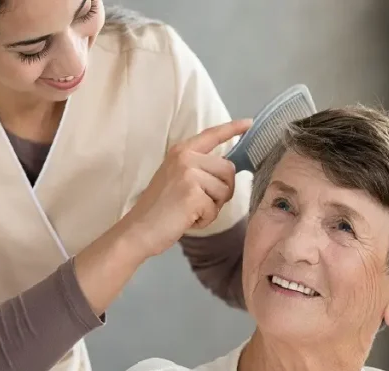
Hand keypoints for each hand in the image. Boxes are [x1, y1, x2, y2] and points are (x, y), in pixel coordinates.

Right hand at [124, 118, 251, 258]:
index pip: (212, 135)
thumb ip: (199, 168)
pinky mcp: (193, 194)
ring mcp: (188, 175)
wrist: (139, 229)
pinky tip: (188, 219)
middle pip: (228, 169)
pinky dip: (205, 220)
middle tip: (201, 202)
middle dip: (222, 190)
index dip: (232, 128)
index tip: (248, 123)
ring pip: (225, 191)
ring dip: (213, 207)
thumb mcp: (176, 177)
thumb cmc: (160, 208)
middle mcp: (185, 158)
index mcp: (181, 151)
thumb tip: (229, 168)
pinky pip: (215, 209)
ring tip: (191, 210)